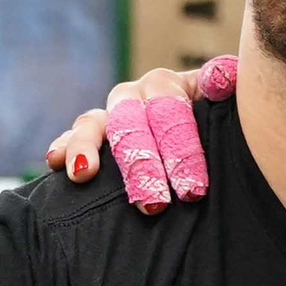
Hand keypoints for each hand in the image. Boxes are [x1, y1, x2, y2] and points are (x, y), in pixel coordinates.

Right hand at [42, 56, 236, 212]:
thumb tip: (224, 81)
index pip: (170, 106)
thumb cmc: (224, 142)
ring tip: (84, 175)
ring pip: (95, 123)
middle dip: (141, 163)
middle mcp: (139, 94)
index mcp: (172, 85)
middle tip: (154, 204)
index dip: (181, 148)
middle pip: (131, 120)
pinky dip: (64, 147)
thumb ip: (226, 95)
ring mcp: (112, 113)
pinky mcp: (92, 136)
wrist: (201, 162)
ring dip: (88, 149)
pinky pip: (73, 137)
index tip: (193, 190)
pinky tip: (54, 162)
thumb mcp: (231, 119)